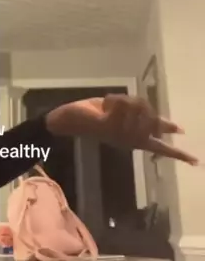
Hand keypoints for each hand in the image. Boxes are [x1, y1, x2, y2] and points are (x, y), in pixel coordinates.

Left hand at [47, 94, 197, 164]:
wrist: (68, 119)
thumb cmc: (96, 114)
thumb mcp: (125, 114)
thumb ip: (145, 116)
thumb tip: (170, 124)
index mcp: (134, 139)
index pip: (161, 148)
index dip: (179, 153)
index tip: (196, 161)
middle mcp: (129, 140)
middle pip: (151, 114)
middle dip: (139, 104)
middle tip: (120, 107)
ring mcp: (120, 134)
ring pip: (137, 106)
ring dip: (123, 99)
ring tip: (109, 107)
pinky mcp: (108, 127)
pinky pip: (123, 104)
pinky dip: (114, 99)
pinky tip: (104, 107)